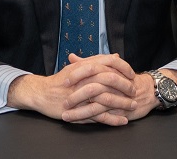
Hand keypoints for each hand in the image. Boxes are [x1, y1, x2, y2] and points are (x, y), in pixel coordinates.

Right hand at [8, 54, 137, 125]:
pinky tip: (122, 121)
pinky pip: (99, 115)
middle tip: (134, 91)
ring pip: (106, 98)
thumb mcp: (78, 67)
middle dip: (125, 86)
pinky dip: (112, 119)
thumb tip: (115, 56)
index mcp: (85, 66)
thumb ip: (97, 61)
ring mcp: (82, 95)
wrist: (42, 93)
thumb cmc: (60, 80)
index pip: (109, 62)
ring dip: (122, 103)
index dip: (123, 67)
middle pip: (110, 79)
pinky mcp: (79, 109)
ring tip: (132, 106)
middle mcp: (84, 78)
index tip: (132, 74)